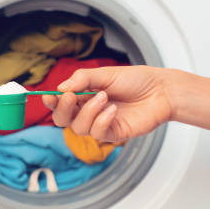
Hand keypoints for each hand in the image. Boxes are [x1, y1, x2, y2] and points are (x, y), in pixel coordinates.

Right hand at [42, 66, 175, 141]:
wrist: (161, 90)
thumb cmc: (136, 80)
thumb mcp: (105, 74)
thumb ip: (82, 79)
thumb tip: (61, 89)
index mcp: (84, 95)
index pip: (61, 103)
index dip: (52, 102)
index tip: (48, 96)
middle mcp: (89, 111)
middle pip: (63, 119)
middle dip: (63, 109)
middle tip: (70, 97)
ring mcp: (100, 124)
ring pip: (78, 127)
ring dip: (88, 111)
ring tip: (105, 97)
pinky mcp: (113, 134)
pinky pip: (97, 134)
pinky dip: (102, 121)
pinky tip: (113, 110)